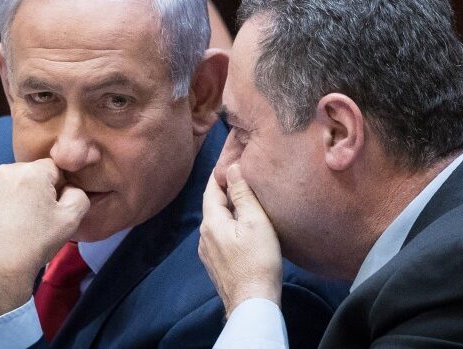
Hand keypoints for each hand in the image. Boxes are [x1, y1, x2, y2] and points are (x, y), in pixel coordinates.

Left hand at [0, 158, 89, 314]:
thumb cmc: (36, 244)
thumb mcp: (72, 220)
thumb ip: (78, 194)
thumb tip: (69, 187)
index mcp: (32, 172)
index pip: (52, 168)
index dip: (56, 187)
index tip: (51, 208)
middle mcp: (3, 171)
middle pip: (25, 174)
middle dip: (31, 190)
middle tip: (32, 218)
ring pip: (2, 185)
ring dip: (9, 197)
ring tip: (11, 225)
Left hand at [198, 164, 282, 316]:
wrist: (252, 302)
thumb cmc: (258, 261)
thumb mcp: (255, 221)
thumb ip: (242, 194)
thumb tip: (231, 168)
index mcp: (211, 222)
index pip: (211, 188)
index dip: (221, 172)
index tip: (232, 159)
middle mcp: (204, 236)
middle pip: (213, 204)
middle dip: (226, 189)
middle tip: (243, 177)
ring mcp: (208, 252)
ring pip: (217, 221)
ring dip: (229, 208)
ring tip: (246, 200)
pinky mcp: (216, 264)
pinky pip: (221, 236)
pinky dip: (230, 225)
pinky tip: (244, 227)